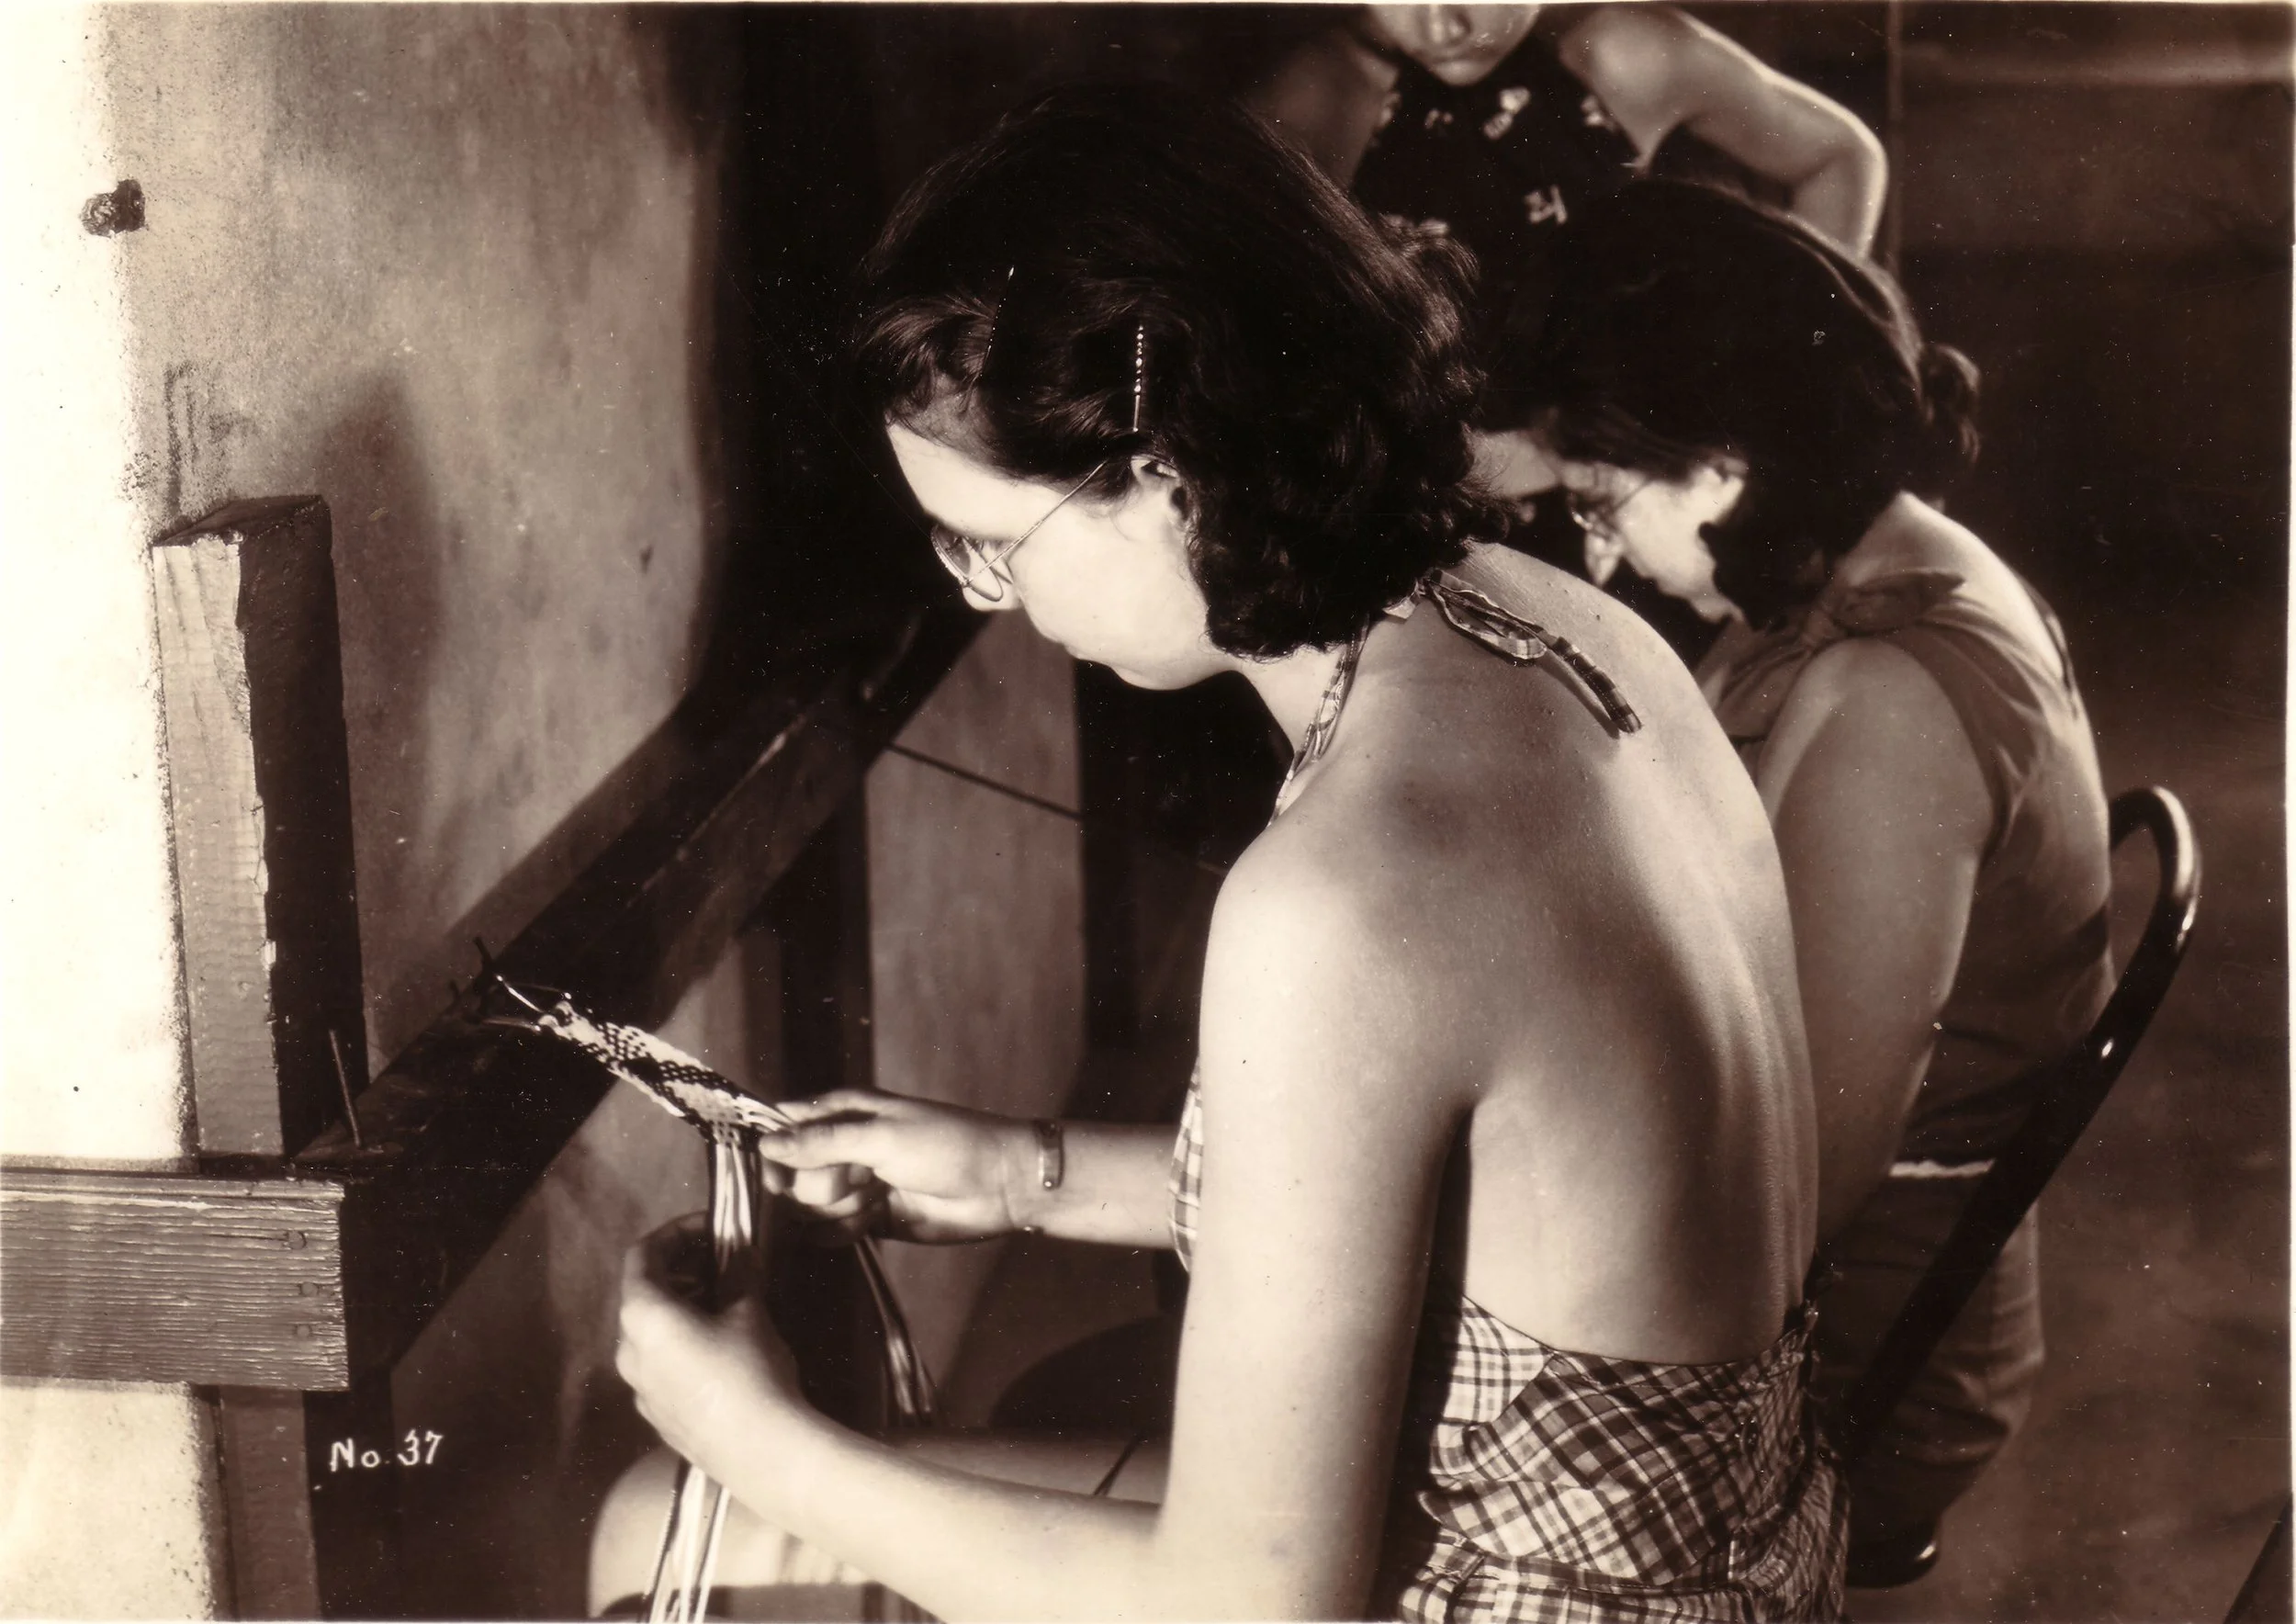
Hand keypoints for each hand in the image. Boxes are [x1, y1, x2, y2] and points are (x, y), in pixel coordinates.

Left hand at [616, 1214, 808, 1480]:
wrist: (760, 1451)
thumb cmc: (749, 1369)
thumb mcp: (748, 1311)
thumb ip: (738, 1273)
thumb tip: (740, 1248)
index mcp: (642, 1316)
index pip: (642, 1255)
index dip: (675, 1233)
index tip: (711, 1227)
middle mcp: (628, 1350)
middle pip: (643, 1295)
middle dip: (680, 1271)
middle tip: (722, 1262)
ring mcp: (638, 1388)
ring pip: (650, 1334)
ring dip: (680, 1309)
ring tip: (724, 1303)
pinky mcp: (656, 1416)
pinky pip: (659, 1366)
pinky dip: (680, 1344)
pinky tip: (718, 1350)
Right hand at [759, 1090, 1035, 1244]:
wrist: (997, 1186)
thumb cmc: (946, 1145)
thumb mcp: (883, 1136)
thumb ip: (822, 1142)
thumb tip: (766, 1144)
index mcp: (842, 1113)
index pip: (781, 1127)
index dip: (771, 1153)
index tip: (775, 1177)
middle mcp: (841, 1147)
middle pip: (790, 1176)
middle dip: (817, 1186)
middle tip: (859, 1181)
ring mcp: (853, 1184)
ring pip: (807, 1208)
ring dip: (836, 1210)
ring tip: (876, 1198)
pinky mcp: (865, 1218)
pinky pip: (828, 1231)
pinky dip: (846, 1230)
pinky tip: (876, 1219)